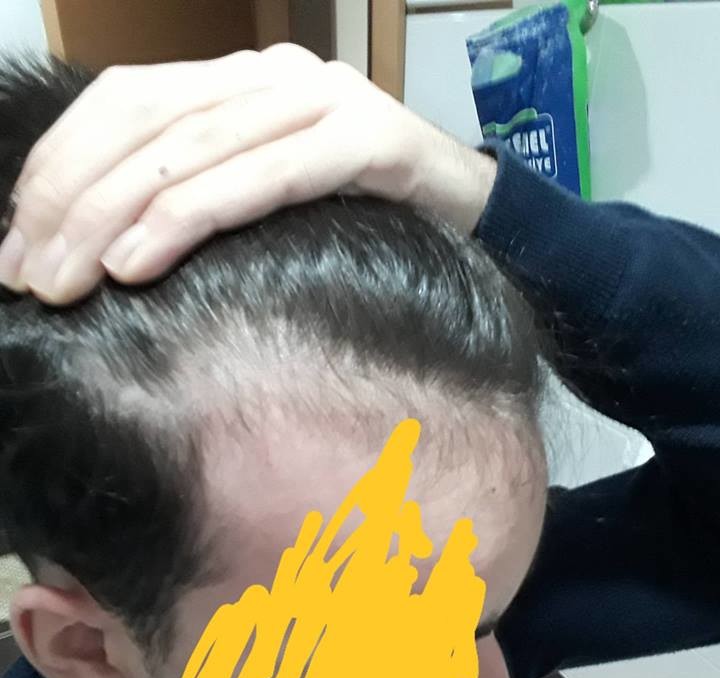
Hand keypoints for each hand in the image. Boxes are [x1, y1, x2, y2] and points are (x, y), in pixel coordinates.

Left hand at [0, 44, 496, 304]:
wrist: (471, 209)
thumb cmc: (359, 216)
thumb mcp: (261, 197)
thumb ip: (195, 196)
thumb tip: (103, 245)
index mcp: (235, 81)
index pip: (122, 103)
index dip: (56, 168)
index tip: (16, 242)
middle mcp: (269, 75)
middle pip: (142, 121)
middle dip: (70, 200)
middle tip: (28, 274)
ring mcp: (318, 100)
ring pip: (190, 147)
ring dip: (112, 215)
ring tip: (67, 280)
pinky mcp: (361, 139)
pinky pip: (261, 176)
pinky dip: (191, 218)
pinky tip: (139, 264)